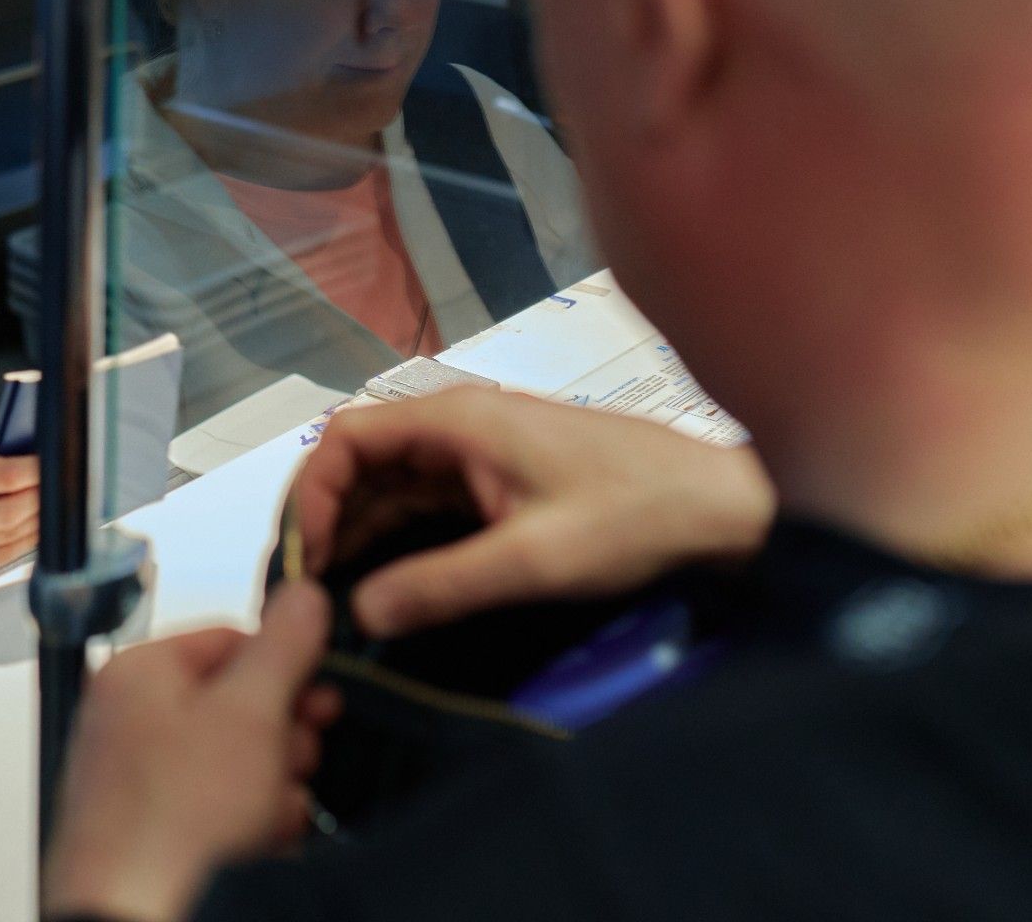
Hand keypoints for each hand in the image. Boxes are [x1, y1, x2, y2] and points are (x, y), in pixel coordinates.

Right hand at [0, 443, 40, 580]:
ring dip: (37, 522)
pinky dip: (22, 543)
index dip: (35, 472)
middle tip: (54, 487)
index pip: (2, 477)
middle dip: (40, 498)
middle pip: (10, 513)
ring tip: (47, 507)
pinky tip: (31, 530)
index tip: (51, 464)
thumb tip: (29, 459)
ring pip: (9, 538)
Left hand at [43, 582, 340, 921]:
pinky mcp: (148, 834)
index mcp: (137, 674)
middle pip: (233, 703)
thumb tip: (302, 595)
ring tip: (270, 816)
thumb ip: (283, 648)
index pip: (228, 637)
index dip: (284, 664)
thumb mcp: (250, 714)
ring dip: (270, 787)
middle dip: (280, 736)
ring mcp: (134, 783)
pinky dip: (246, 825)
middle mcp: (126, 722)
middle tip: (294, 758)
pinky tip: (258, 845)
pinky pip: (214, 812)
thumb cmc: (173, 828)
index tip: (319, 693)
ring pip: (231, 763)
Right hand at [293, 387, 774, 637]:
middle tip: (305, 588)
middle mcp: (458, 425)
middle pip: (361, 459)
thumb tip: (360, 612)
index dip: (314, 495)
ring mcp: (479, 451)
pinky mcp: (500, 480)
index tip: (305, 561)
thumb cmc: (635, 518)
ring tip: (331, 595)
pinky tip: (382, 581)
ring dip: (358, 531)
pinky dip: (394, 535)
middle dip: (327, 518)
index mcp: (457, 420)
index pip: (348, 437)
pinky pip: (425, 500)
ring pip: (391, 482)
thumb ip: (441, 584)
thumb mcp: (533, 559)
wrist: (726, 508)